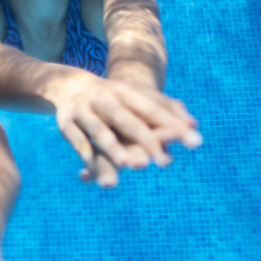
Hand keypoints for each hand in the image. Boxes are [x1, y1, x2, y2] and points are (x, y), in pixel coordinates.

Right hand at [48, 73, 201, 187]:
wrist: (71, 85)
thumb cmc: (116, 97)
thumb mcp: (137, 97)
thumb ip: (166, 109)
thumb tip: (194, 125)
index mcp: (126, 91)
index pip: (152, 108)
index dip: (172, 124)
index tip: (193, 141)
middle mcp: (105, 99)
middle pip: (127, 119)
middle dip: (145, 139)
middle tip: (164, 162)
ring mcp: (84, 111)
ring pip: (100, 131)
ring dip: (113, 147)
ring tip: (128, 164)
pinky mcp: (66, 124)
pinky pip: (78, 143)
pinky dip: (86, 157)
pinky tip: (93, 175)